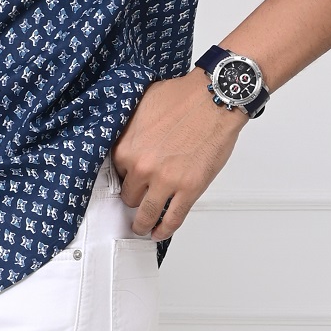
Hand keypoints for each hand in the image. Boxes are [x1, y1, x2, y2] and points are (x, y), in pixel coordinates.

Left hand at [111, 71, 246, 237]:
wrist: (214, 99)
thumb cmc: (183, 98)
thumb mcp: (140, 107)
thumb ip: (129, 128)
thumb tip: (126, 139)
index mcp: (125, 149)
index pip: (115, 174)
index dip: (125, 177)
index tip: (129, 182)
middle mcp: (141, 168)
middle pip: (129, 196)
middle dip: (134, 197)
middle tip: (139, 199)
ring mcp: (165, 181)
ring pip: (145, 214)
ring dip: (142, 223)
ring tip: (143, 227)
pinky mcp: (189, 189)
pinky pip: (172, 219)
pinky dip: (164, 230)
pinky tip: (159, 233)